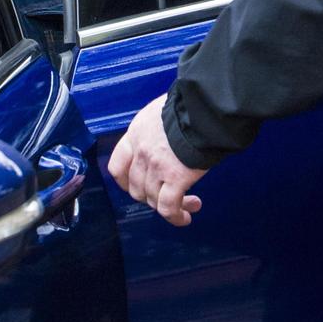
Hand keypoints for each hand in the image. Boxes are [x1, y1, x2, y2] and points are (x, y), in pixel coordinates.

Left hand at [108, 94, 207, 225]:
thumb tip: (167, 140)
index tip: (137, 186)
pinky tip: (186, 217)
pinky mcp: (175, 178)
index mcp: (136, 133)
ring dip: (169, 208)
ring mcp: (156, 166)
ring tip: (188, 205)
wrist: (203, 107)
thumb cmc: (189, 104)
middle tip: (169, 194)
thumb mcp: (162, 112)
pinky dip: (176, 217)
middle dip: (151, 196)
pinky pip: (169, 207)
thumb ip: (156, 130)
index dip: (126, 182)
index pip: (118, 165)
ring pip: (153, 199)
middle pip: (136, 187)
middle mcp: (141, 151)